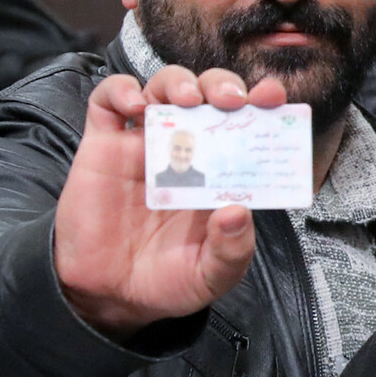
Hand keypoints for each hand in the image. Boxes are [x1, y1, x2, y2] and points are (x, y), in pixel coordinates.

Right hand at [54, 65, 283, 339]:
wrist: (108, 294)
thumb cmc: (169, 280)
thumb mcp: (211, 276)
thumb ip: (231, 250)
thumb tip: (237, 211)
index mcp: (224, 174)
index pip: (249, 125)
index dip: (263, 104)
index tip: (273, 96)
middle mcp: (189, 151)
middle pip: (209, 95)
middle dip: (223, 84)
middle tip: (230, 100)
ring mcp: (146, 144)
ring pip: (164, 88)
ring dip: (178, 82)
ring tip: (187, 101)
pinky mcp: (103, 146)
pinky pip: (106, 101)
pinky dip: (119, 89)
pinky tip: (134, 105)